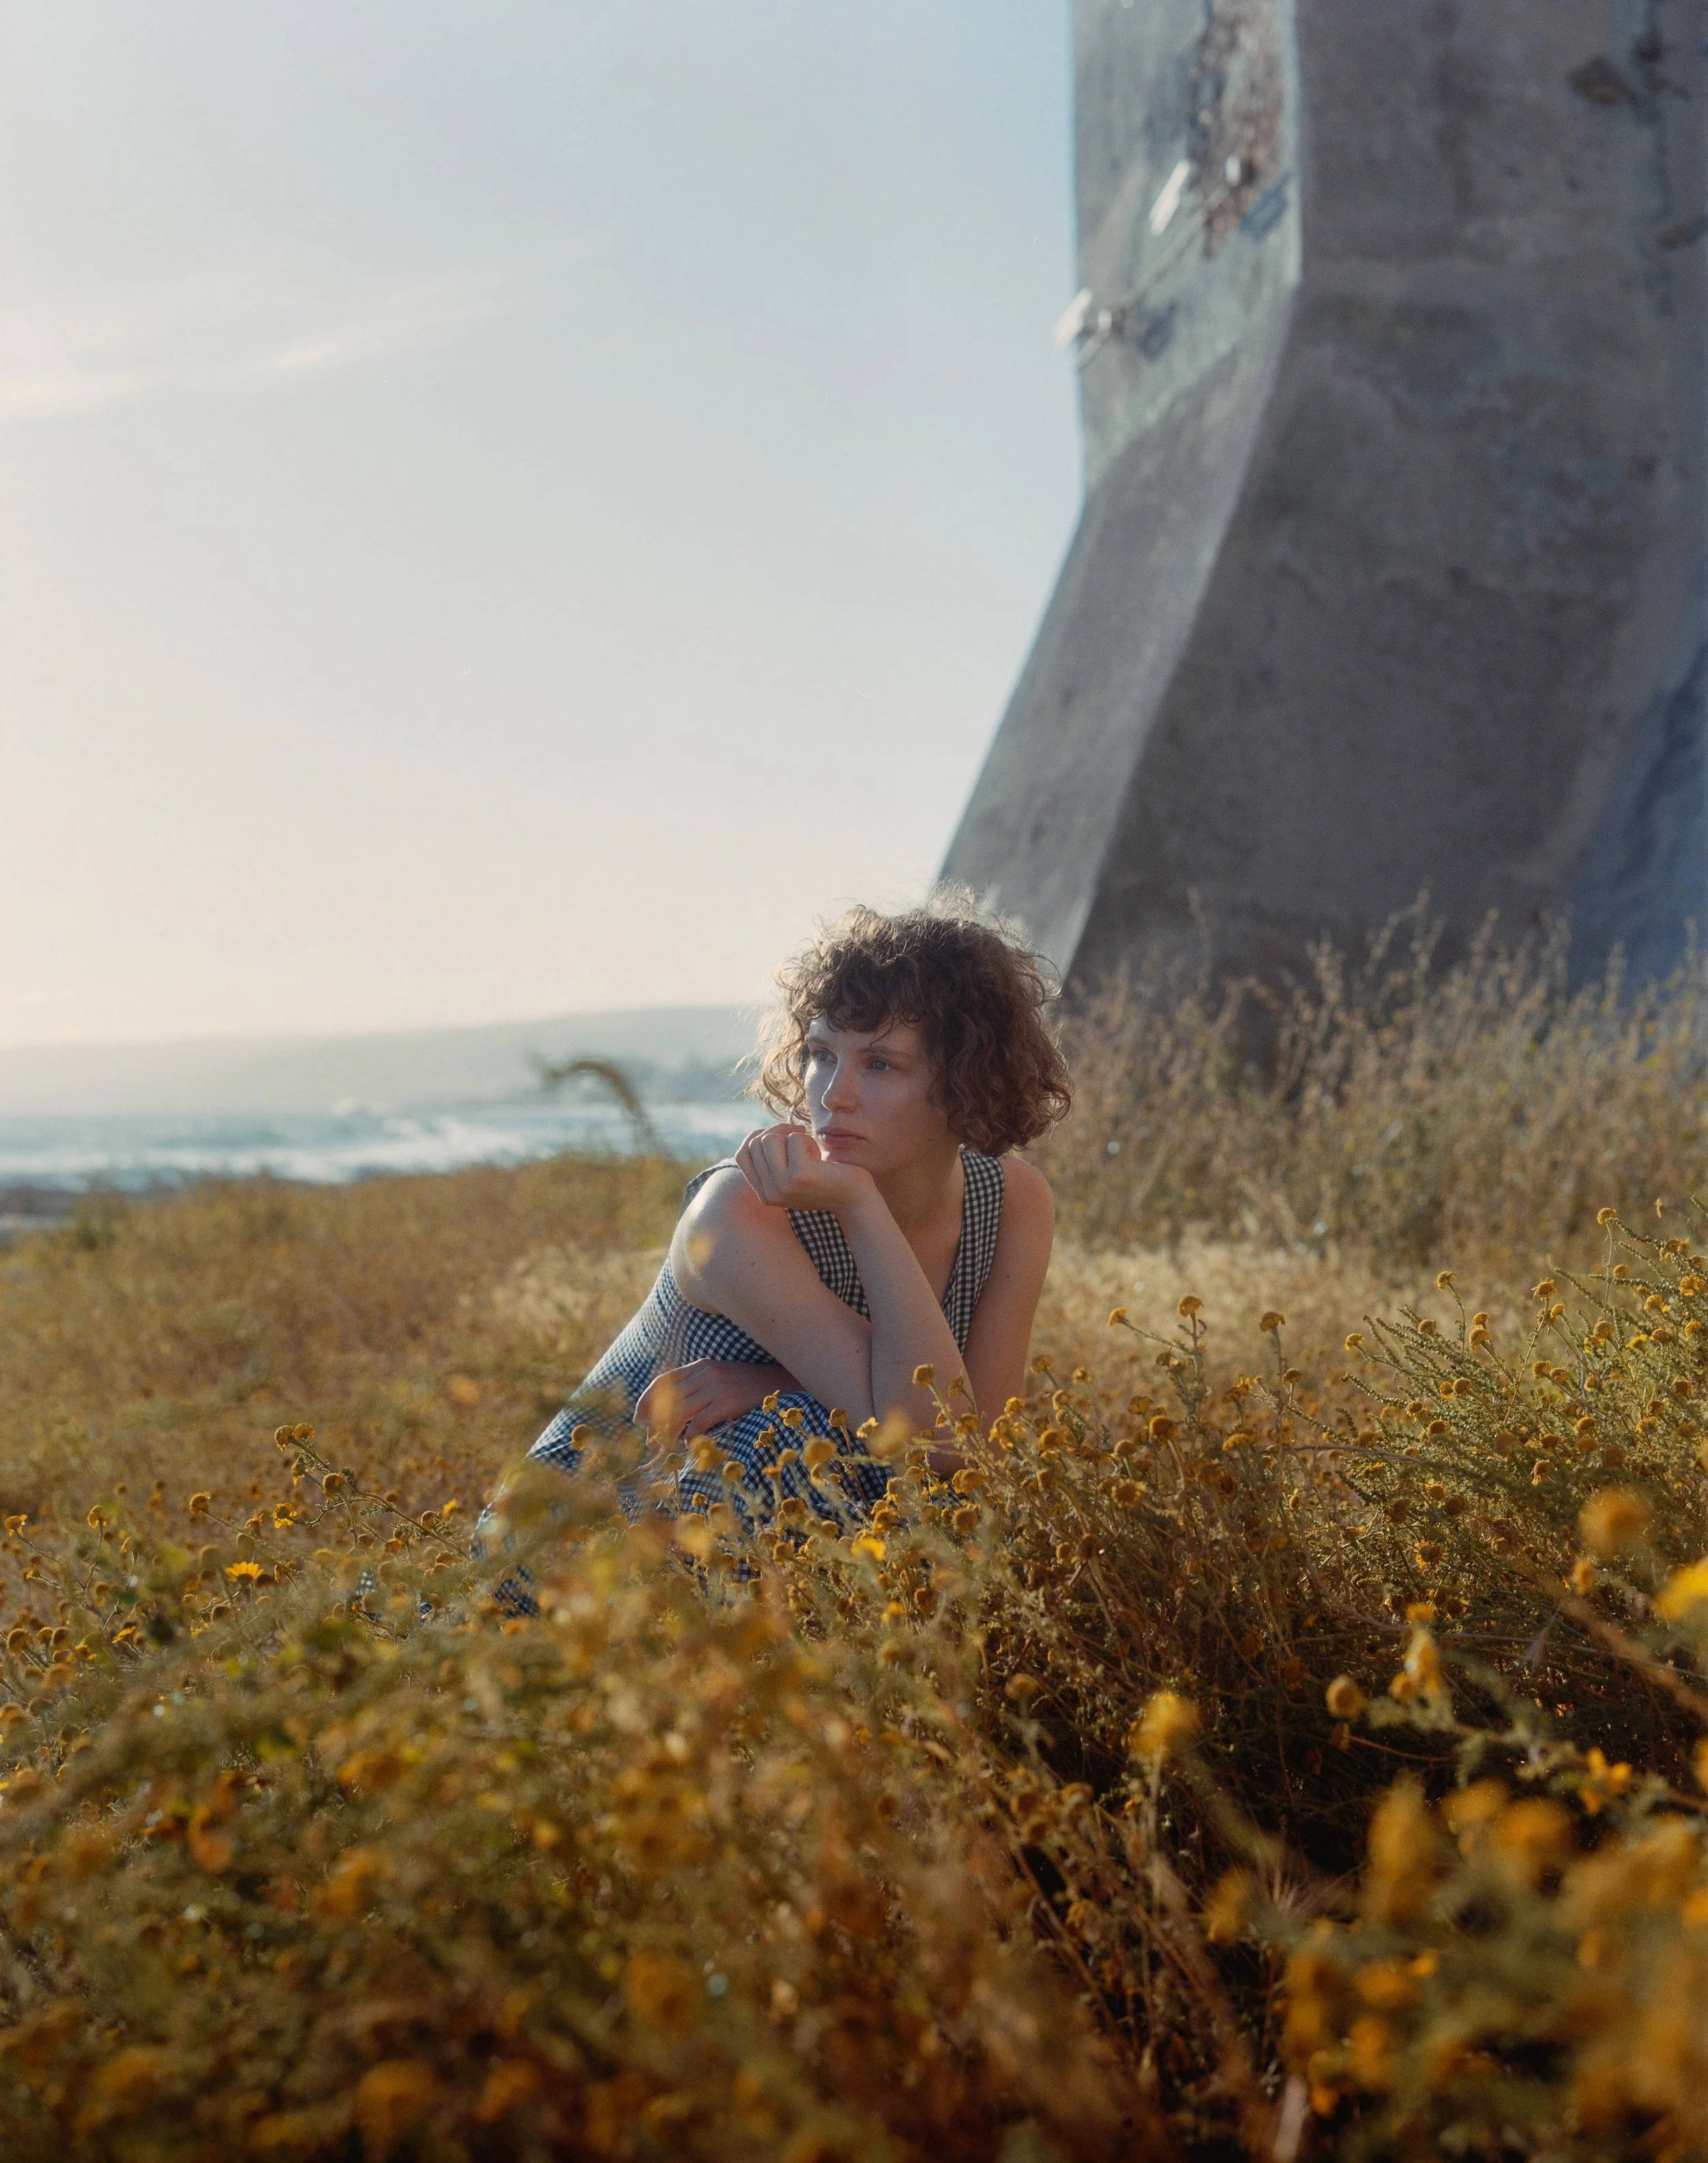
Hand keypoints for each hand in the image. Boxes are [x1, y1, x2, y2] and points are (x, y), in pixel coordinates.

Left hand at [635, 1359, 790, 1439]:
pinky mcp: (727, 1403)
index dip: (646, 1401)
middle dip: (655, 1424)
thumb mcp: (719, 1377)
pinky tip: (689, 1445)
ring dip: (668, 1434)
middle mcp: (705, 1374)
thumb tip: (671, 1411)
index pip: (664, 1382)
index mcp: (700, 1366)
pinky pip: (700, 1422)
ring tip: (664, 1448)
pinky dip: (691, 1436)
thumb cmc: (747, 1385)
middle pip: (669, 1400)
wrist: (779, 1381)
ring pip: (680, 1412)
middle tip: (651, 1443)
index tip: (638, 1419)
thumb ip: (697, 1386)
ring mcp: (716, 1387)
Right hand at [736, 1123, 874, 1215]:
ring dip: (792, 1136)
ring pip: (768, 1139)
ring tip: (810, 1150)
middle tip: (802, 1141)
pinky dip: (807, 1139)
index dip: (758, 1136)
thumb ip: (772, 1162)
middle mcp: (769, 1193)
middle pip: (755, 1143)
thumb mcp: (792, 1174)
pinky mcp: (799, 1175)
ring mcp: (782, 1185)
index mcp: (764, 1194)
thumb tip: (758, 1136)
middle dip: (779, 1133)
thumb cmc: (825, 1179)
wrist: (855, 1198)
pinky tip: (820, 1155)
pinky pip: (793, 1138)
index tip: (783, 1135)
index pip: (742, 1154)